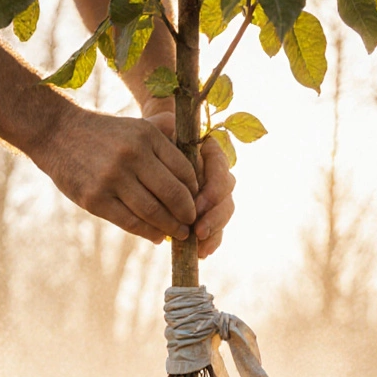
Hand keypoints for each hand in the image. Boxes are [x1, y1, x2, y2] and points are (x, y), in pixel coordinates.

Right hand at [33, 107, 197, 244]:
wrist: (57, 133)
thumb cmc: (104, 133)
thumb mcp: (135, 125)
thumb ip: (164, 132)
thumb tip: (196, 150)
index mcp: (147, 136)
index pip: (184, 170)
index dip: (194, 191)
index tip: (196, 202)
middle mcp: (132, 155)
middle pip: (172, 194)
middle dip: (187, 214)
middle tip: (191, 224)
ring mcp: (112, 178)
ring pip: (152, 212)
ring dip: (169, 227)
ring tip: (177, 234)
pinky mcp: (95, 198)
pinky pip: (129, 222)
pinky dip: (146, 232)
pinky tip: (155, 236)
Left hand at [143, 111, 235, 258]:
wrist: (149, 151)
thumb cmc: (152, 138)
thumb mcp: (156, 128)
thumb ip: (164, 125)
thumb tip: (168, 124)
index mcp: (210, 151)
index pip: (221, 168)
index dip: (213, 188)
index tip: (198, 204)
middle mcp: (216, 172)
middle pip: (227, 194)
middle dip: (215, 215)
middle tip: (198, 230)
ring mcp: (214, 192)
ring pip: (225, 212)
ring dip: (215, 231)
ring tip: (200, 246)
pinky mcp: (207, 211)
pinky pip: (216, 227)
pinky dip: (211, 241)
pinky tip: (202, 253)